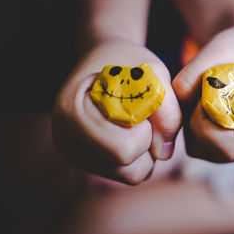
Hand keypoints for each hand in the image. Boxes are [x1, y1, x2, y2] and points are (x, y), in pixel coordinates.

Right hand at [52, 38, 180, 184]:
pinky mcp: (89, 161)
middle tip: (144, 114)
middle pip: (128, 169)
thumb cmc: (127, 62)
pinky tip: (134, 131)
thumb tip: (164, 154)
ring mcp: (75, 154)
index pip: (123, 150)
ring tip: (139, 121)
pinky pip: (128, 173)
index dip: (145, 131)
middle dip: (147, 143)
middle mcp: (66, 140)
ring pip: (131, 175)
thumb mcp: (154, 72)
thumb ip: (167, 110)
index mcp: (73, 114)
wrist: (104, 58)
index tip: (141, 106)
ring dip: (146, 151)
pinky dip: (140, 156)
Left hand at [173, 25, 233, 161]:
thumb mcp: (217, 49)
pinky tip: (204, 107)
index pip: (231, 144)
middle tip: (198, 93)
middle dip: (196, 124)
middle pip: (219, 153)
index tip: (202, 94)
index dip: (204, 123)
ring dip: (193, 127)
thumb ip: (190, 77)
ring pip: (207, 153)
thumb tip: (174, 105)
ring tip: (203, 96)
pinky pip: (205, 150)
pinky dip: (195, 131)